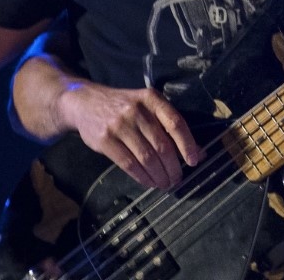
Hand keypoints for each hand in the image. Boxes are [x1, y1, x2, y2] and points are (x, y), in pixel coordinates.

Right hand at [58, 82, 201, 189]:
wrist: (85, 102)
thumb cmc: (124, 106)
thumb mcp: (147, 106)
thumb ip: (169, 124)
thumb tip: (198, 151)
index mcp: (152, 99)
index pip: (175, 123)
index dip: (187, 144)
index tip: (194, 161)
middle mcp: (137, 110)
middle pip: (162, 145)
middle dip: (173, 167)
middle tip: (177, 179)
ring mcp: (119, 125)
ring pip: (146, 157)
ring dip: (159, 175)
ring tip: (165, 184)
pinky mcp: (105, 140)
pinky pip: (128, 164)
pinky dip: (142, 177)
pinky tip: (149, 182)